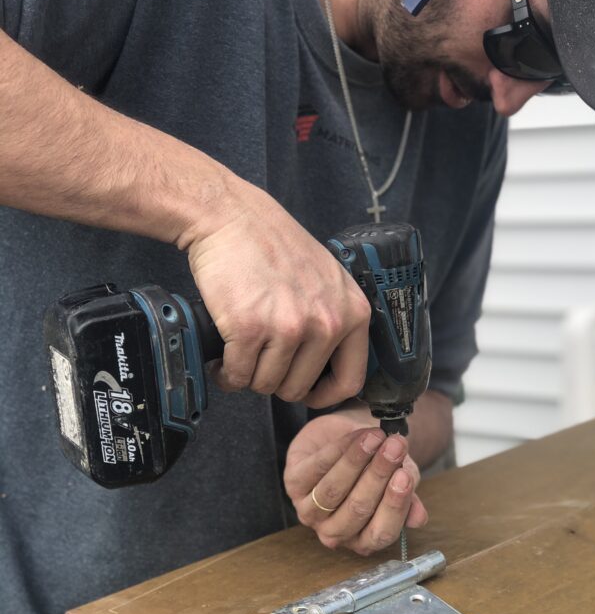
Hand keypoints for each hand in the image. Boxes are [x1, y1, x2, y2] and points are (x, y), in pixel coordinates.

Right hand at [185, 183, 370, 407]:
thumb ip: (336, 319)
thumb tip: (330, 367)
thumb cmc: (275, 245)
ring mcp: (288, 327)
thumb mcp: (328, 279)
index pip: (350, 381)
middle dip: (275, 382)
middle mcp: (326, 323)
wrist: (232, 217)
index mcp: (352, 313)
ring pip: (266, 385)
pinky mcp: (249, 328)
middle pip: (299, 388)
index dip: (324, 396)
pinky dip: (226, 374)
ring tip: (240, 357)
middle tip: (260, 363)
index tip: (306, 393)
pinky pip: (239, 375)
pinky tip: (222, 361)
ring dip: (248, 377)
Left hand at [284, 414, 428, 555]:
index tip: (405, 476)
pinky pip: (316, 468)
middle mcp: (334, 532)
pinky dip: (339, 449)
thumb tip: (419, 518)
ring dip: (356, 461)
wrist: (354, 439)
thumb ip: (408, 498)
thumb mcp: (399, 480)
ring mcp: (309, 512)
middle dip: (377, 475)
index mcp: (363, 539)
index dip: (394, 505)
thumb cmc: (376, 466)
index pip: (381, 532)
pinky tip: (357, 434)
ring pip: (333, 491)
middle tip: (395, 447)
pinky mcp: (292, 484)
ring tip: (376, 437)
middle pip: (356, 509)